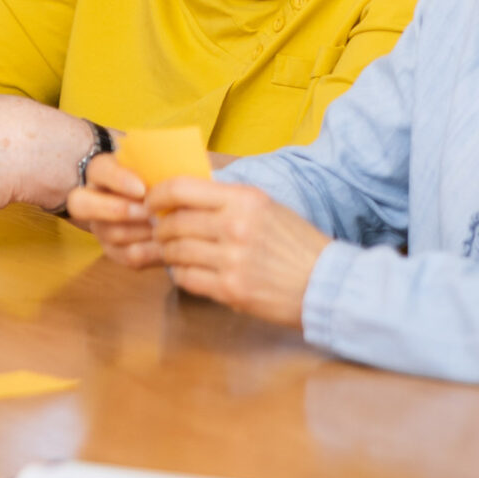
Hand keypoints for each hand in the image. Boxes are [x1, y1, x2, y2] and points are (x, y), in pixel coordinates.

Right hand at [64, 151, 161, 267]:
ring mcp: (100, 227)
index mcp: (100, 172)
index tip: (142, 188)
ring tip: (165, 228)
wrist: (156, 202)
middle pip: (83, 205)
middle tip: (148, 212)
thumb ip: (155, 169)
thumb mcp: (152, 167)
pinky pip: (128, 256)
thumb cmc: (155, 179)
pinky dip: (150, 252)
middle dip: (119, 210)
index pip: (100, 172)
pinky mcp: (114, 251)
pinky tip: (167, 245)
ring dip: (141, 232)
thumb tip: (171, 179)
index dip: (118, 181)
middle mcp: (91, 199)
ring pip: (111, 233)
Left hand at [147, 177, 329, 326]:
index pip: (181, 188)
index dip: (157, 195)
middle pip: (173, 223)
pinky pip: (186, 278)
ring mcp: (232, 260)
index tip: (150, 203)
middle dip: (159, 229)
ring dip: (168, 252)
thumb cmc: (296, 245)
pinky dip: (181, 274)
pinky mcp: (231, 290)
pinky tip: (188, 272)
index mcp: (245, 200)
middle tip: (158, 232)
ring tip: (172, 252)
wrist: (328, 285)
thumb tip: (183, 193)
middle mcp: (235, 226)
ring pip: (175, 252)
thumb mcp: (266, 208)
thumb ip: (227, 200)